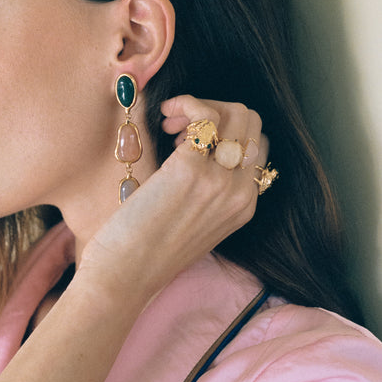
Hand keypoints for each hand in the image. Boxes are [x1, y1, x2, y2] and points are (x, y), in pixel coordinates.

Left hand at [79, 96, 267, 306]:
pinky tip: (163, 118)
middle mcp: (240, 192)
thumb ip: (207, 192)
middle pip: (250, 122)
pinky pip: (204, 115)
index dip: (224, 130)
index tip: (188, 138)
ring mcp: (220, 181)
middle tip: (176, 127)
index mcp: (244, 206)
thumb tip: (194, 146)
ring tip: (168, 124)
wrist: (124, 277)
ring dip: (199, 107)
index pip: (257, 144)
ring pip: (235, 114)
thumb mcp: (193, 223)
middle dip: (215, 111)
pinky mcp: (190, 170)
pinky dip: (185, 104)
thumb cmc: (146, 250)